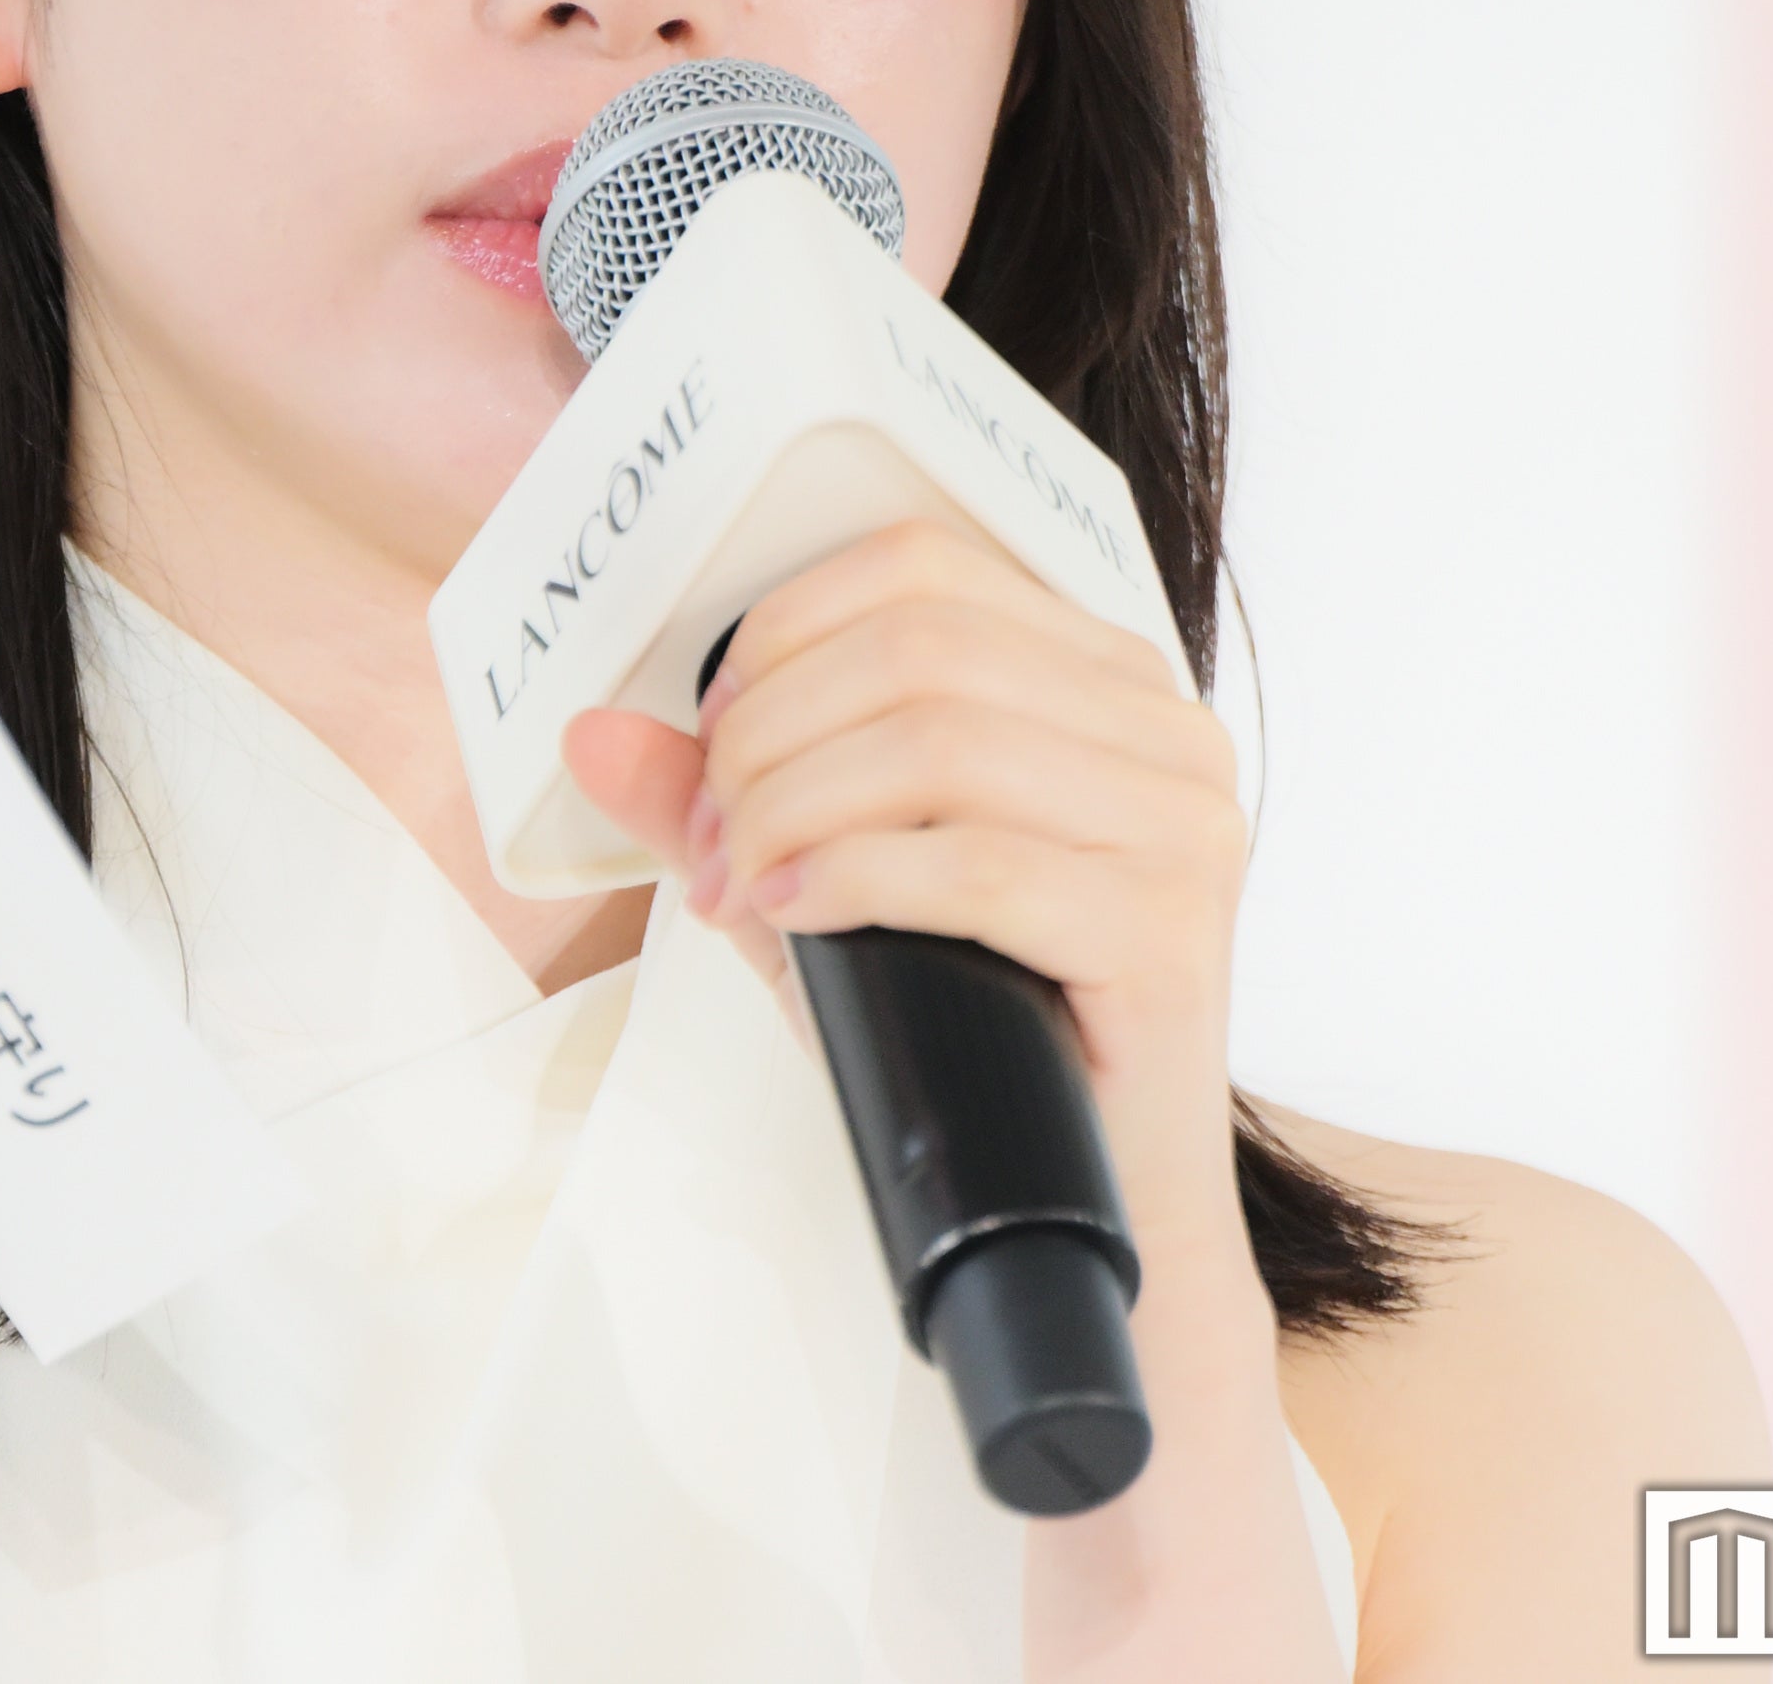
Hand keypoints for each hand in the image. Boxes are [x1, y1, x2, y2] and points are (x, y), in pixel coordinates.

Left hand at [559, 516, 1255, 1264]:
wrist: (1095, 1209)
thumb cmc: (977, 1030)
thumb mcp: (830, 887)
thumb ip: (722, 802)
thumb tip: (590, 733)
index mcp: (1104, 675)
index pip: (922, 564)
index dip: (784, 636)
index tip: (711, 744)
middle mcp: (1165, 727)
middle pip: (919, 649)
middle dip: (773, 740)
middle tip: (711, 845)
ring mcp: (1183, 824)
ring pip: (943, 744)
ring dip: (797, 811)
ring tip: (742, 888)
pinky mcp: (1169, 929)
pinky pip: (980, 865)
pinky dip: (857, 878)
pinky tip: (795, 915)